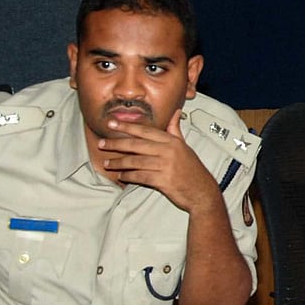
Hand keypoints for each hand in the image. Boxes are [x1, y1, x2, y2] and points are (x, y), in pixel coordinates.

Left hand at [98, 109, 217, 211]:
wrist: (202, 191)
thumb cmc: (193, 169)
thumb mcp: (185, 147)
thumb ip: (175, 130)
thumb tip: (175, 112)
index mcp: (172, 141)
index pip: (145, 131)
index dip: (127, 127)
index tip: (112, 123)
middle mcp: (168, 151)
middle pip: (136, 144)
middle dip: (116, 143)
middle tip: (102, 143)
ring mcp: (166, 166)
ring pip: (135, 161)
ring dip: (119, 163)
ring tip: (108, 164)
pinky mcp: (163, 180)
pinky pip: (140, 176)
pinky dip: (129, 176)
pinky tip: (122, 176)